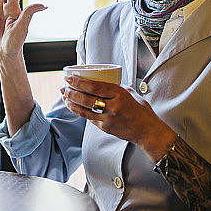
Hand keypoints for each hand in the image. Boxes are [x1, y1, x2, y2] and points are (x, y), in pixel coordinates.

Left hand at [61, 75, 175, 157]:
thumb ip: (115, 87)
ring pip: (84, 111)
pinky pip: (90, 118)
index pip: (94, 87)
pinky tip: (75, 107)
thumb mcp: (130, 93)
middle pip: (85, 99)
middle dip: (71, 93)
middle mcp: (113, 107)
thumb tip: (100, 80)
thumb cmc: (141, 110)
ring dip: (71, 103)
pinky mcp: (105, 128)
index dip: (79, 83)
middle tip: (63, 87)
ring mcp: (108, 120)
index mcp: (119, 94)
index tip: (69, 79)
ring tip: (64, 97)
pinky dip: (81, 112)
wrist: (148, 131)